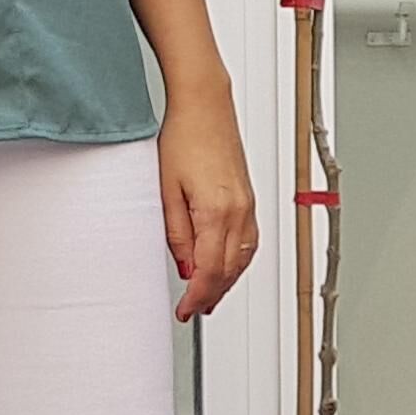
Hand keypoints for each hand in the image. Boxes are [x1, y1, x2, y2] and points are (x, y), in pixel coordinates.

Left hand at [159, 95, 259, 321]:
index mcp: (217, 212)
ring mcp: (247, 204)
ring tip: (210, 295)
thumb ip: (177, 233)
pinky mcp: (248, 197)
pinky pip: (249, 241)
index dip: (197, 297)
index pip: (209, 271)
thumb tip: (184, 265)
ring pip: (243, 259)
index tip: (185, 310)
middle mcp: (238, 211)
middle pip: (229, 270)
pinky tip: (227, 266)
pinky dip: (238, 261)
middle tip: (194, 310)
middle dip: (212, 295)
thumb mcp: (166, 190)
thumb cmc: (183, 136)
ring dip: (227, 282)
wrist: (204, 104)